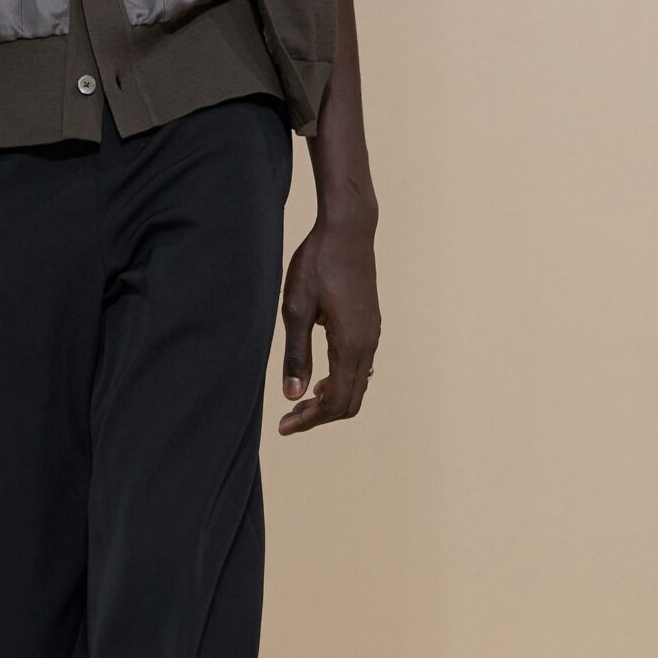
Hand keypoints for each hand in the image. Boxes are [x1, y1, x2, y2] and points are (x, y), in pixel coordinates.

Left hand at [278, 211, 379, 435]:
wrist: (348, 230)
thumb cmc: (318, 263)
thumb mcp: (296, 308)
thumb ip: (296, 354)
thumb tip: (293, 395)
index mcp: (350, 344)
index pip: (335, 401)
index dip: (310, 420)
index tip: (284, 426)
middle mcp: (367, 344)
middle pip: (350, 401)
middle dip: (319, 416)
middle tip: (288, 419)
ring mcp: (372, 335)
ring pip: (357, 386)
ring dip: (330, 400)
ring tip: (300, 402)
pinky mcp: (370, 326)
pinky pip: (360, 368)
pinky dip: (340, 382)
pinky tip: (318, 377)